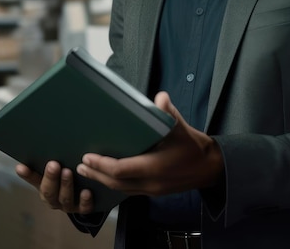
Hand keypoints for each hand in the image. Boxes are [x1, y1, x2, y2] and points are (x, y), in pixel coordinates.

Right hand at [15, 160, 94, 213]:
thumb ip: (51, 159)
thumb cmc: (69, 176)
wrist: (86, 196)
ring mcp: (68, 205)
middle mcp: (54, 198)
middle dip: (50, 178)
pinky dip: (84, 201)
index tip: (21, 167)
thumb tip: (43, 140)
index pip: (34, 180)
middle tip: (53, 165)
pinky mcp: (83, 208)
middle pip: (48, 191)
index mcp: (45, 187)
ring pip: (65, 199)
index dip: (27, 175)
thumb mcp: (59, 169)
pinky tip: (86, 191)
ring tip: (68, 172)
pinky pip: (83, 208)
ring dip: (66, 185)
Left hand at [75, 91, 224, 196]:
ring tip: (87, 171)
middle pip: (116, 183)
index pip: (121, 170)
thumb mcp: (181, 128)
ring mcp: (152, 190)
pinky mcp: (153, 192)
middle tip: (80, 164)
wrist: (209, 168)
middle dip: (96, 174)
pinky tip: (107, 177)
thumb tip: (160, 97)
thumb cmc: (194, 147)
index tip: (87, 157)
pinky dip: (115, 184)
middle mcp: (151, 183)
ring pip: (121, 190)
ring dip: (102, 180)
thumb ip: (169, 113)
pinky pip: (129, 190)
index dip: (102, 165)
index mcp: (155, 167)